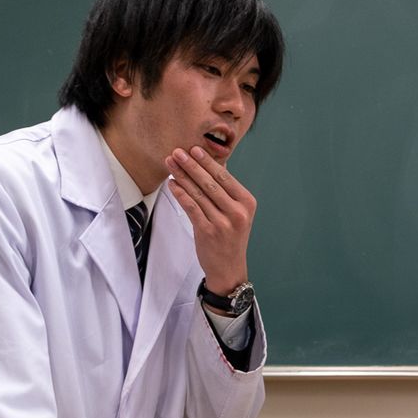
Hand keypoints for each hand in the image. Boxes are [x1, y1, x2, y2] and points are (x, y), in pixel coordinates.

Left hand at [164, 146, 254, 296]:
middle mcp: (237, 212)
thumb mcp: (237, 213)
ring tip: (170, 164)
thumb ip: (227, 191)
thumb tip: (214, 164)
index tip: (193, 149)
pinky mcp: (207, 231)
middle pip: (210, 183)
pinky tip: (172, 184)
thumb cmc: (230, 238)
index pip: (225, 177)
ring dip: (182, 176)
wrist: (229, 268)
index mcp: (247, 203)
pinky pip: (191, 207)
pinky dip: (180, 194)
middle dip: (191, 165)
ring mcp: (223, 223)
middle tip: (177, 152)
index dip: (207, 162)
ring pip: (198, 194)